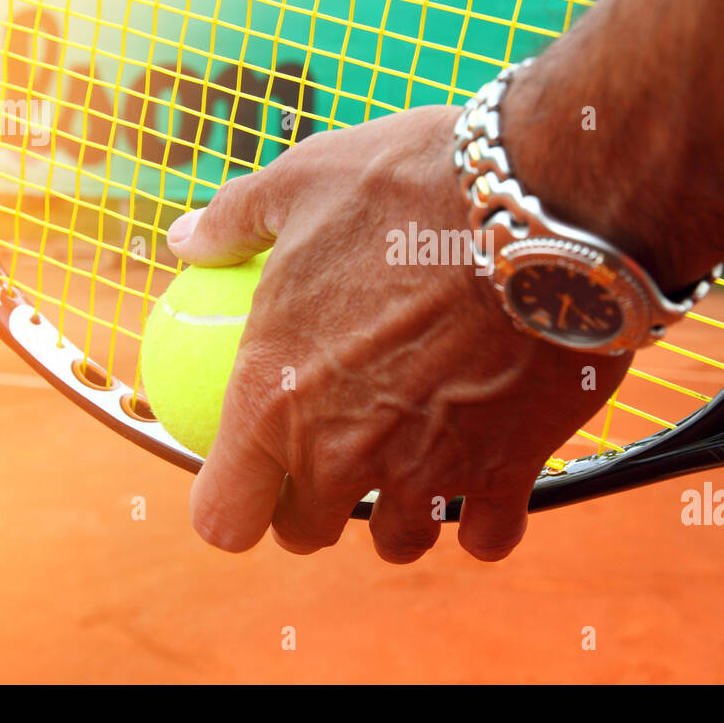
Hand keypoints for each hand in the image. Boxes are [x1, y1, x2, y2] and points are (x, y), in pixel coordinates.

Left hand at [167, 105, 629, 562]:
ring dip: (397, 513)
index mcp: (274, 397)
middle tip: (332, 459)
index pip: (224, 515)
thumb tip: (186, 240)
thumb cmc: (408, 187)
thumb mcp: (302, 181)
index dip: (230, 503)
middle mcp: (343, 452)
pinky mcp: (508, 470)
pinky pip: (488, 536)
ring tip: (411, 467)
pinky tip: (487, 477)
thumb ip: (234, 222)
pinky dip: (484, 519)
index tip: (248, 477)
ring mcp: (427, 470)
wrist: (537, 204)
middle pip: (306, 533)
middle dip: (310, 507)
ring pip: (398, 541)